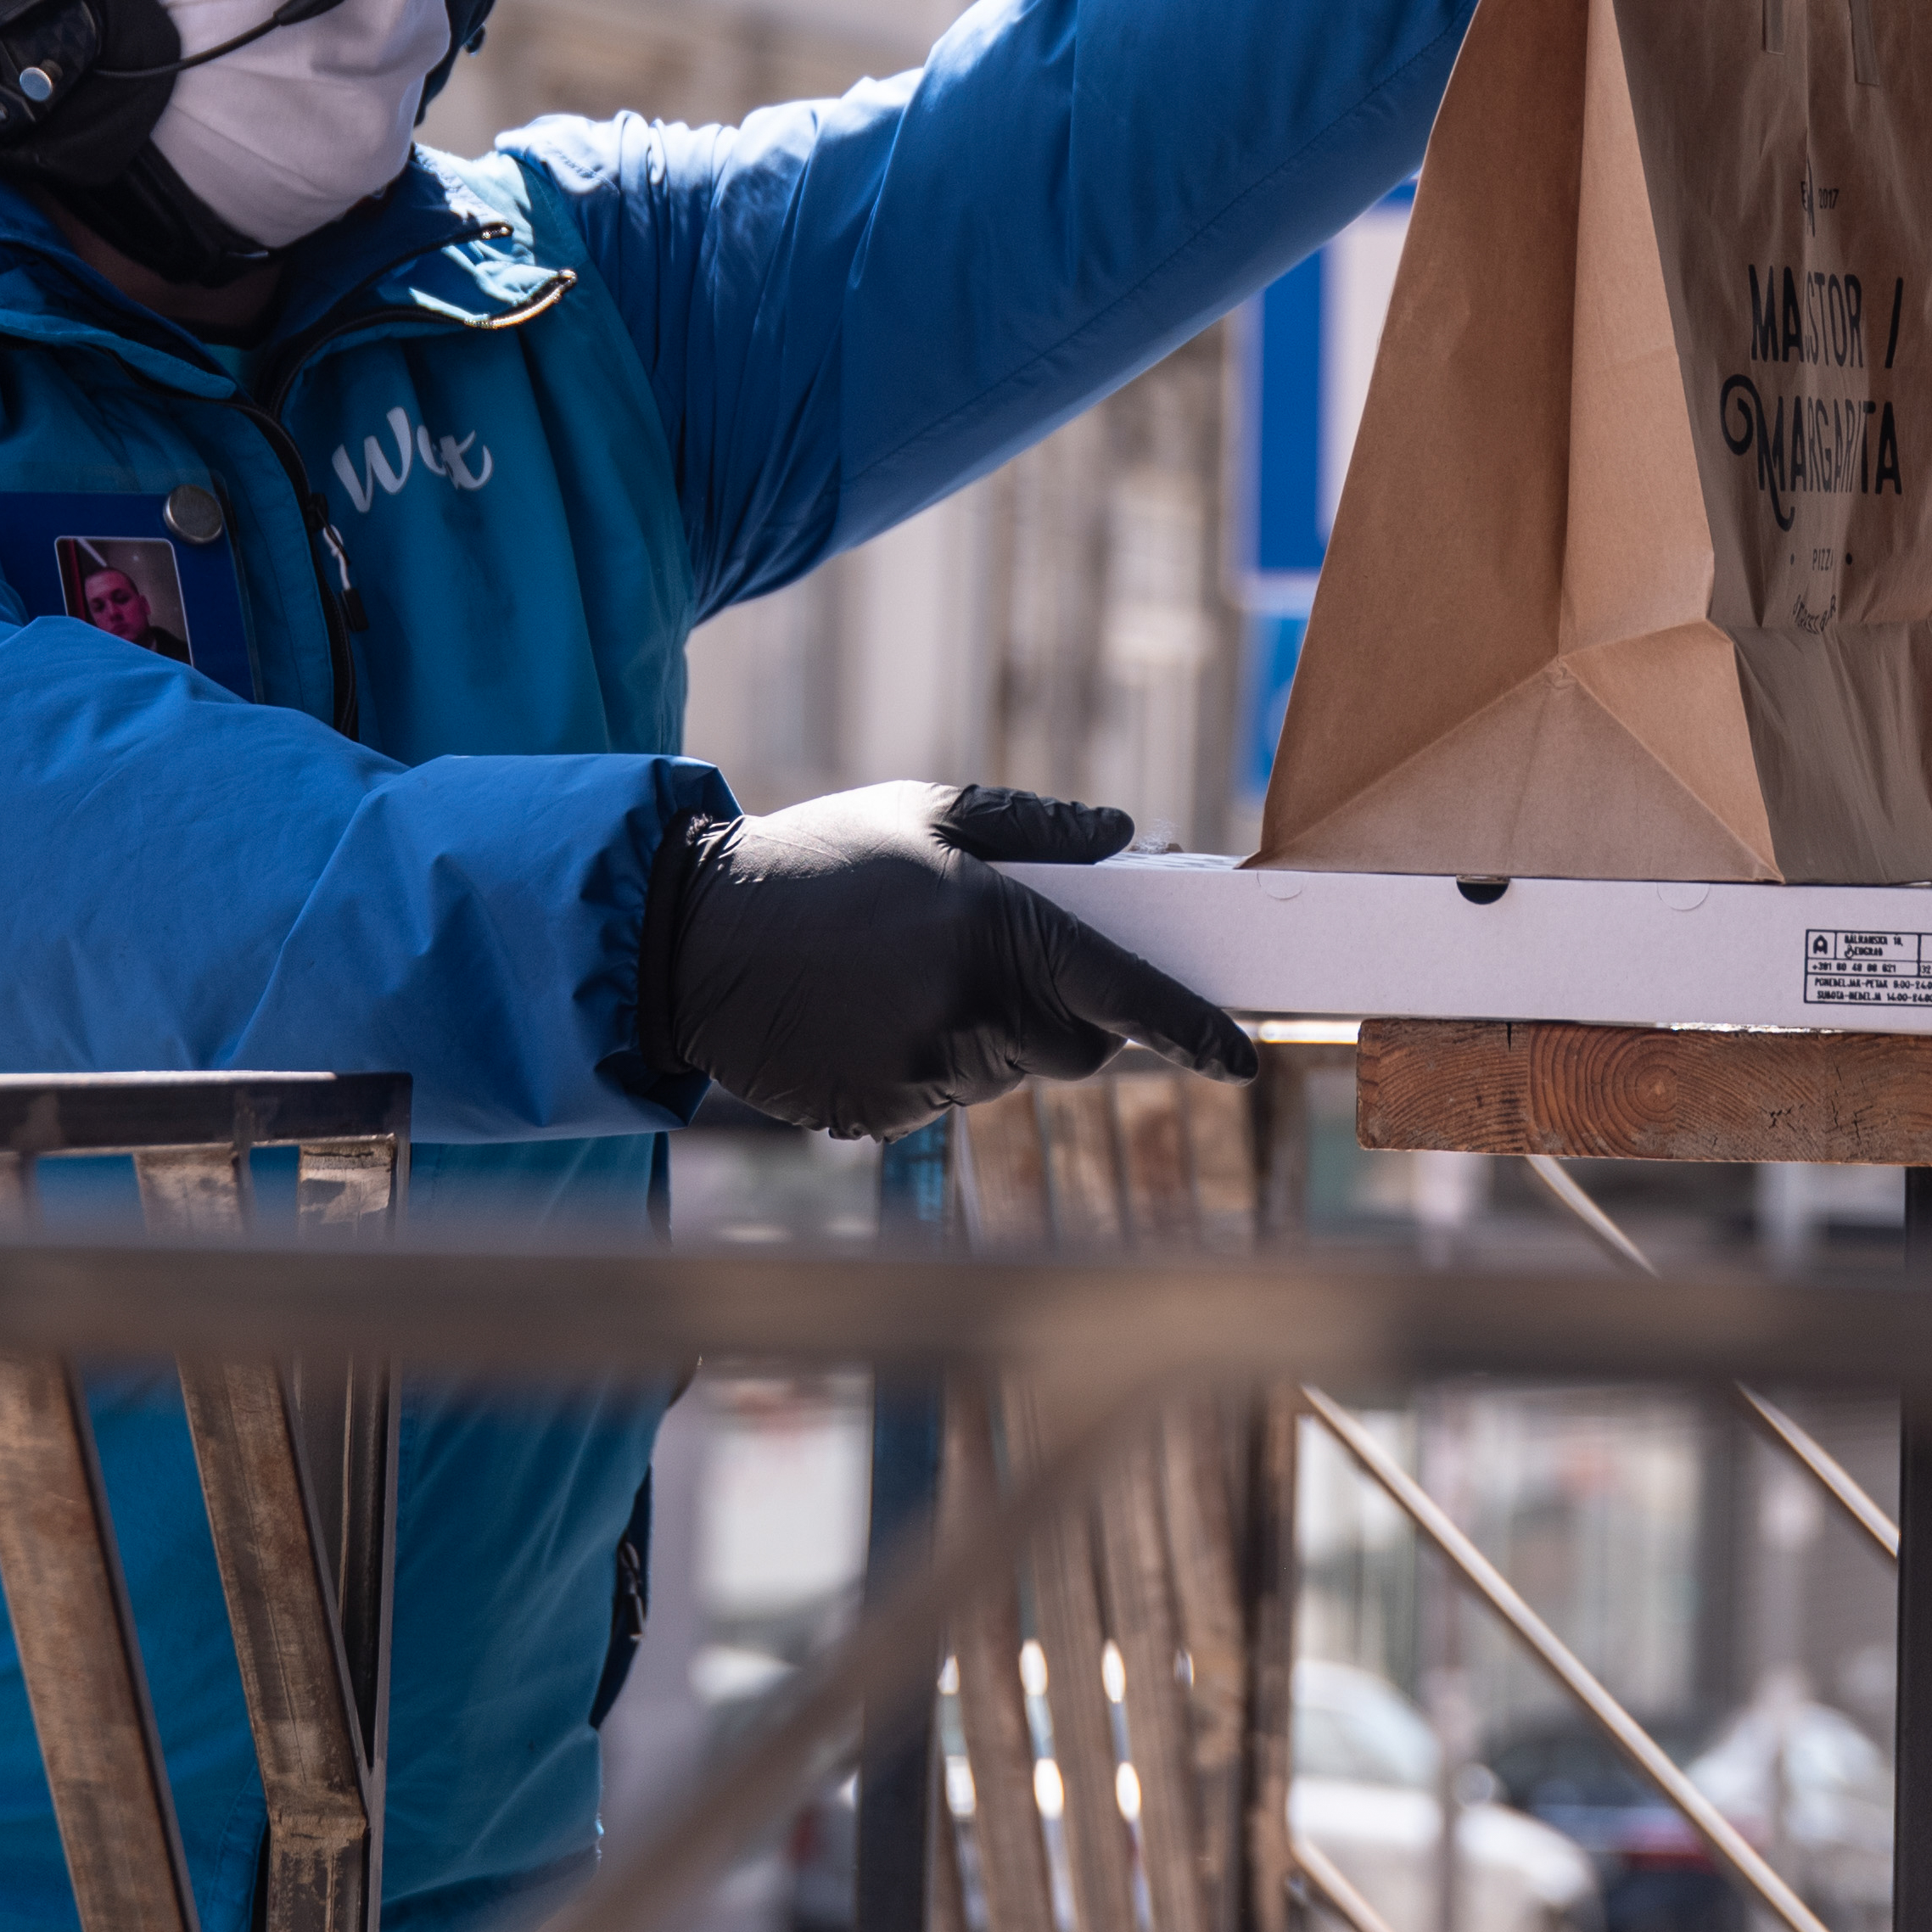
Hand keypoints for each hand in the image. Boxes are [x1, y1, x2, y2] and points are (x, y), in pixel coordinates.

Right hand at [643, 781, 1258, 1139]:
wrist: (689, 935)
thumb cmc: (817, 860)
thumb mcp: (926, 815)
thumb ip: (1037, 828)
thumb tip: (1128, 836)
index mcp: (995, 926)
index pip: (1124, 992)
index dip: (1193, 1029)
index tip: (1242, 1054)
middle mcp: (969, 1009)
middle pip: (1076, 1050)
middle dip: (1064, 1019)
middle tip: (998, 964)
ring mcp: (922, 1071)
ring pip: (1006, 1077)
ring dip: (987, 1040)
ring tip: (904, 978)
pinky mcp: (879, 1117)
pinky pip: (940, 1104)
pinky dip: (924, 1070)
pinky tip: (868, 1019)